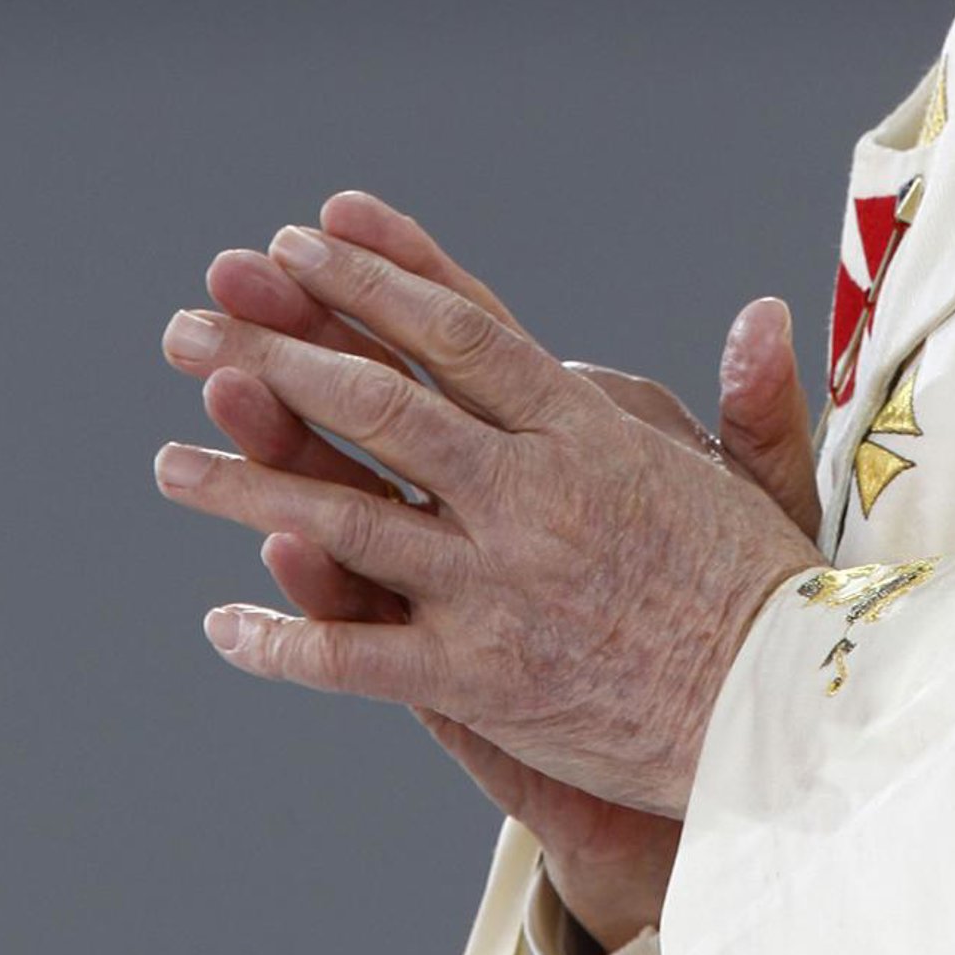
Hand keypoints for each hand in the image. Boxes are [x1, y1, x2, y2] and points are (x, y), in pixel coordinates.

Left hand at [156, 201, 821, 819]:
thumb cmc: (770, 595)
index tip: (300, 237)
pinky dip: (286, 639)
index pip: (458, 330)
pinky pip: (359, 657)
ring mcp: (500, 585)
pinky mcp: (484, 677)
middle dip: (276, 353)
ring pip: (346, 520)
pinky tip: (222, 625)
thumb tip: (763, 311)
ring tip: (166, 461)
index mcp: (586, 431)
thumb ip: (747, 395)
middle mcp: (532, 494)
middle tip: (193, 323)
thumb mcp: (758, 479)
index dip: (371, 278)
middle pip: (380, 405)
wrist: (787, 717)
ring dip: (245, 484)